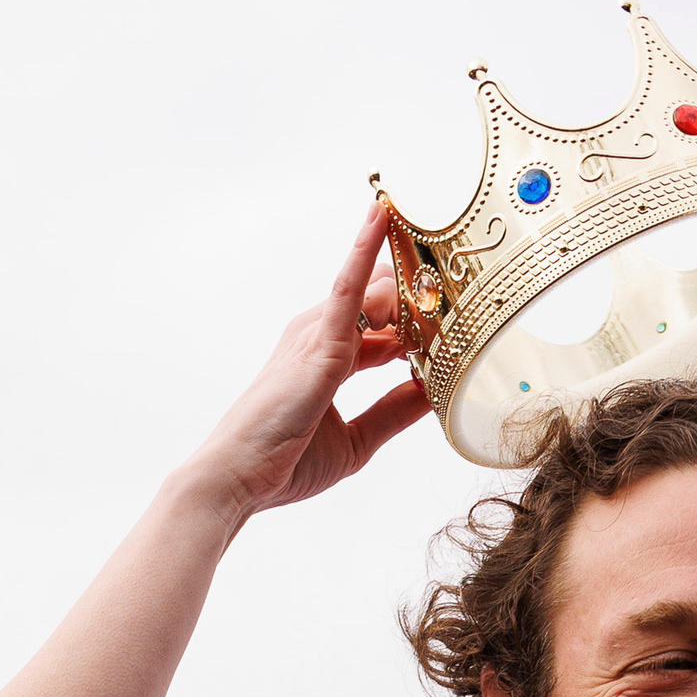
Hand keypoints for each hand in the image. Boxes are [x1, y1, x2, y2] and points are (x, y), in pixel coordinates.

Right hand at [188, 204, 432, 517]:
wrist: (238, 478)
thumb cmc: (282, 462)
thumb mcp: (356, 440)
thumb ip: (392, 413)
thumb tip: (431, 392)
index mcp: (327, 357)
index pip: (379, 325)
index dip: (415, 323)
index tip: (451, 320)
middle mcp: (319, 336)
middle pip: (379, 301)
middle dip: (418, 300)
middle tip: (459, 295)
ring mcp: (316, 335)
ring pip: (374, 293)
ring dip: (409, 289)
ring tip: (444, 278)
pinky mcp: (318, 343)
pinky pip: (348, 290)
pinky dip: (364, 252)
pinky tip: (381, 218)